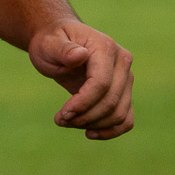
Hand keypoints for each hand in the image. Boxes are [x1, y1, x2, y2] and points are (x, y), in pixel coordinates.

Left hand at [28, 19, 133, 138]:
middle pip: (111, 101)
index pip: (101, 84)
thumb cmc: (51, 42)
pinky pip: (126, 119)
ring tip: (67, 122)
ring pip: (119, 114)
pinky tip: (89, 133)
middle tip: (60, 120)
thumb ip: (62, 50)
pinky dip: (110, 131)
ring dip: (93, 125)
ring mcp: (126, 78)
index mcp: (105, 46)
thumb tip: (80, 55)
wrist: (59, 44)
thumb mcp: (48, 44)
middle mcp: (122, 61)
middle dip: (84, 117)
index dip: (83, 103)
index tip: (62, 114)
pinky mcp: (125, 92)